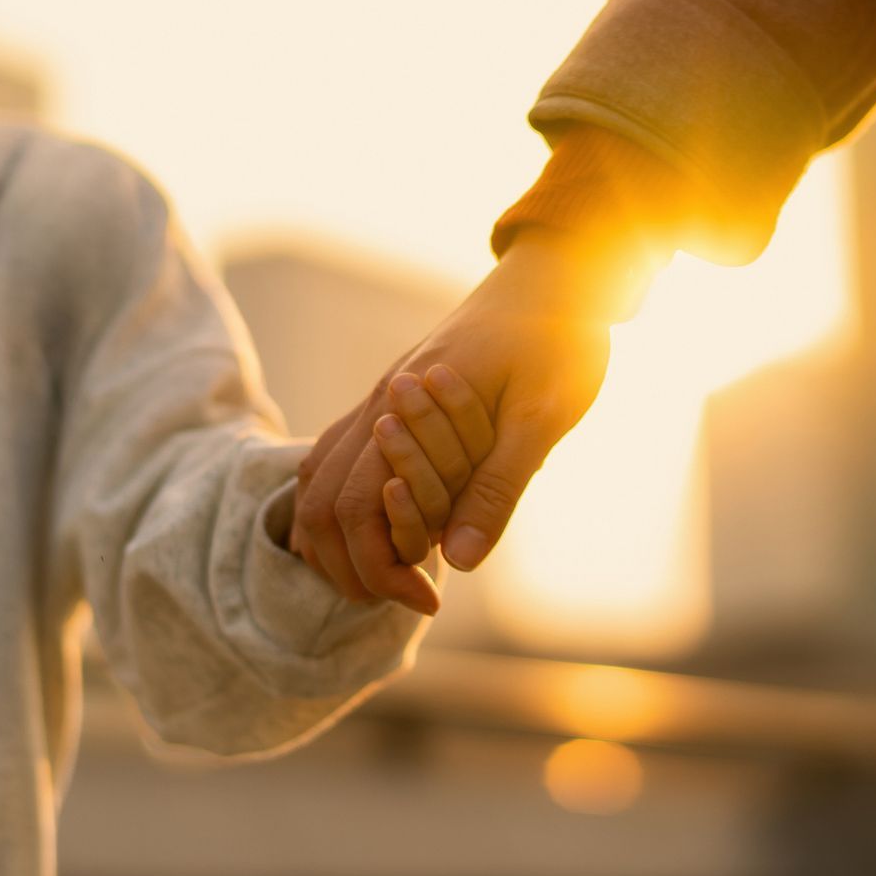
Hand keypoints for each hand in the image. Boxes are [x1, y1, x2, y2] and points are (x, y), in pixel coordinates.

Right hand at [292, 231, 629, 609]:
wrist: (556, 275)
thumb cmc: (559, 339)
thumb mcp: (543, 417)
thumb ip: (498, 485)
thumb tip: (456, 561)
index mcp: (409, 404)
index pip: (360, 507)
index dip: (384, 568)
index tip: (429, 600)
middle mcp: (379, 401)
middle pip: (321, 503)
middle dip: (351, 567)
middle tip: (405, 600)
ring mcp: (377, 398)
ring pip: (316, 483)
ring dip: (336, 542)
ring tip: (383, 581)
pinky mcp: (387, 399)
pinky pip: (333, 460)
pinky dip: (336, 508)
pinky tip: (368, 537)